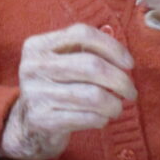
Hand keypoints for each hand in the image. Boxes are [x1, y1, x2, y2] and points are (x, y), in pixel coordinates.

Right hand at [0, 24, 135, 159]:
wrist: (28, 126)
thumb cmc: (56, 87)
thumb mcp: (62, 62)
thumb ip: (86, 51)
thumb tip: (124, 58)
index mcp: (38, 45)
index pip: (82, 34)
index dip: (112, 47)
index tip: (129, 63)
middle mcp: (33, 66)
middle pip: (91, 65)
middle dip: (120, 79)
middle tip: (131, 91)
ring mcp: (35, 93)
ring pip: (92, 95)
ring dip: (114, 104)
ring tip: (117, 107)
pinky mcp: (41, 120)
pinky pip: (86, 117)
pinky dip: (101, 118)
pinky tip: (102, 118)